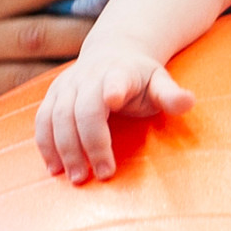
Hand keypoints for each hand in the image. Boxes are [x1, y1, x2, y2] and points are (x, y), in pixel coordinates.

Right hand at [36, 42, 193, 182]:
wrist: (112, 52)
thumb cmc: (140, 78)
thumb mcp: (160, 82)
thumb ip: (171, 95)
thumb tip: (188, 102)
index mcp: (119, 72)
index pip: (115, 80)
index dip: (113, 88)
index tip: (113, 99)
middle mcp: (88, 77)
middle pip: (82, 110)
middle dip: (90, 143)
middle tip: (104, 174)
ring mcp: (67, 85)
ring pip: (56, 117)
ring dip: (65, 150)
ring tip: (78, 178)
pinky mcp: (52, 96)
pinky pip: (41, 121)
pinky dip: (45, 146)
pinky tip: (55, 168)